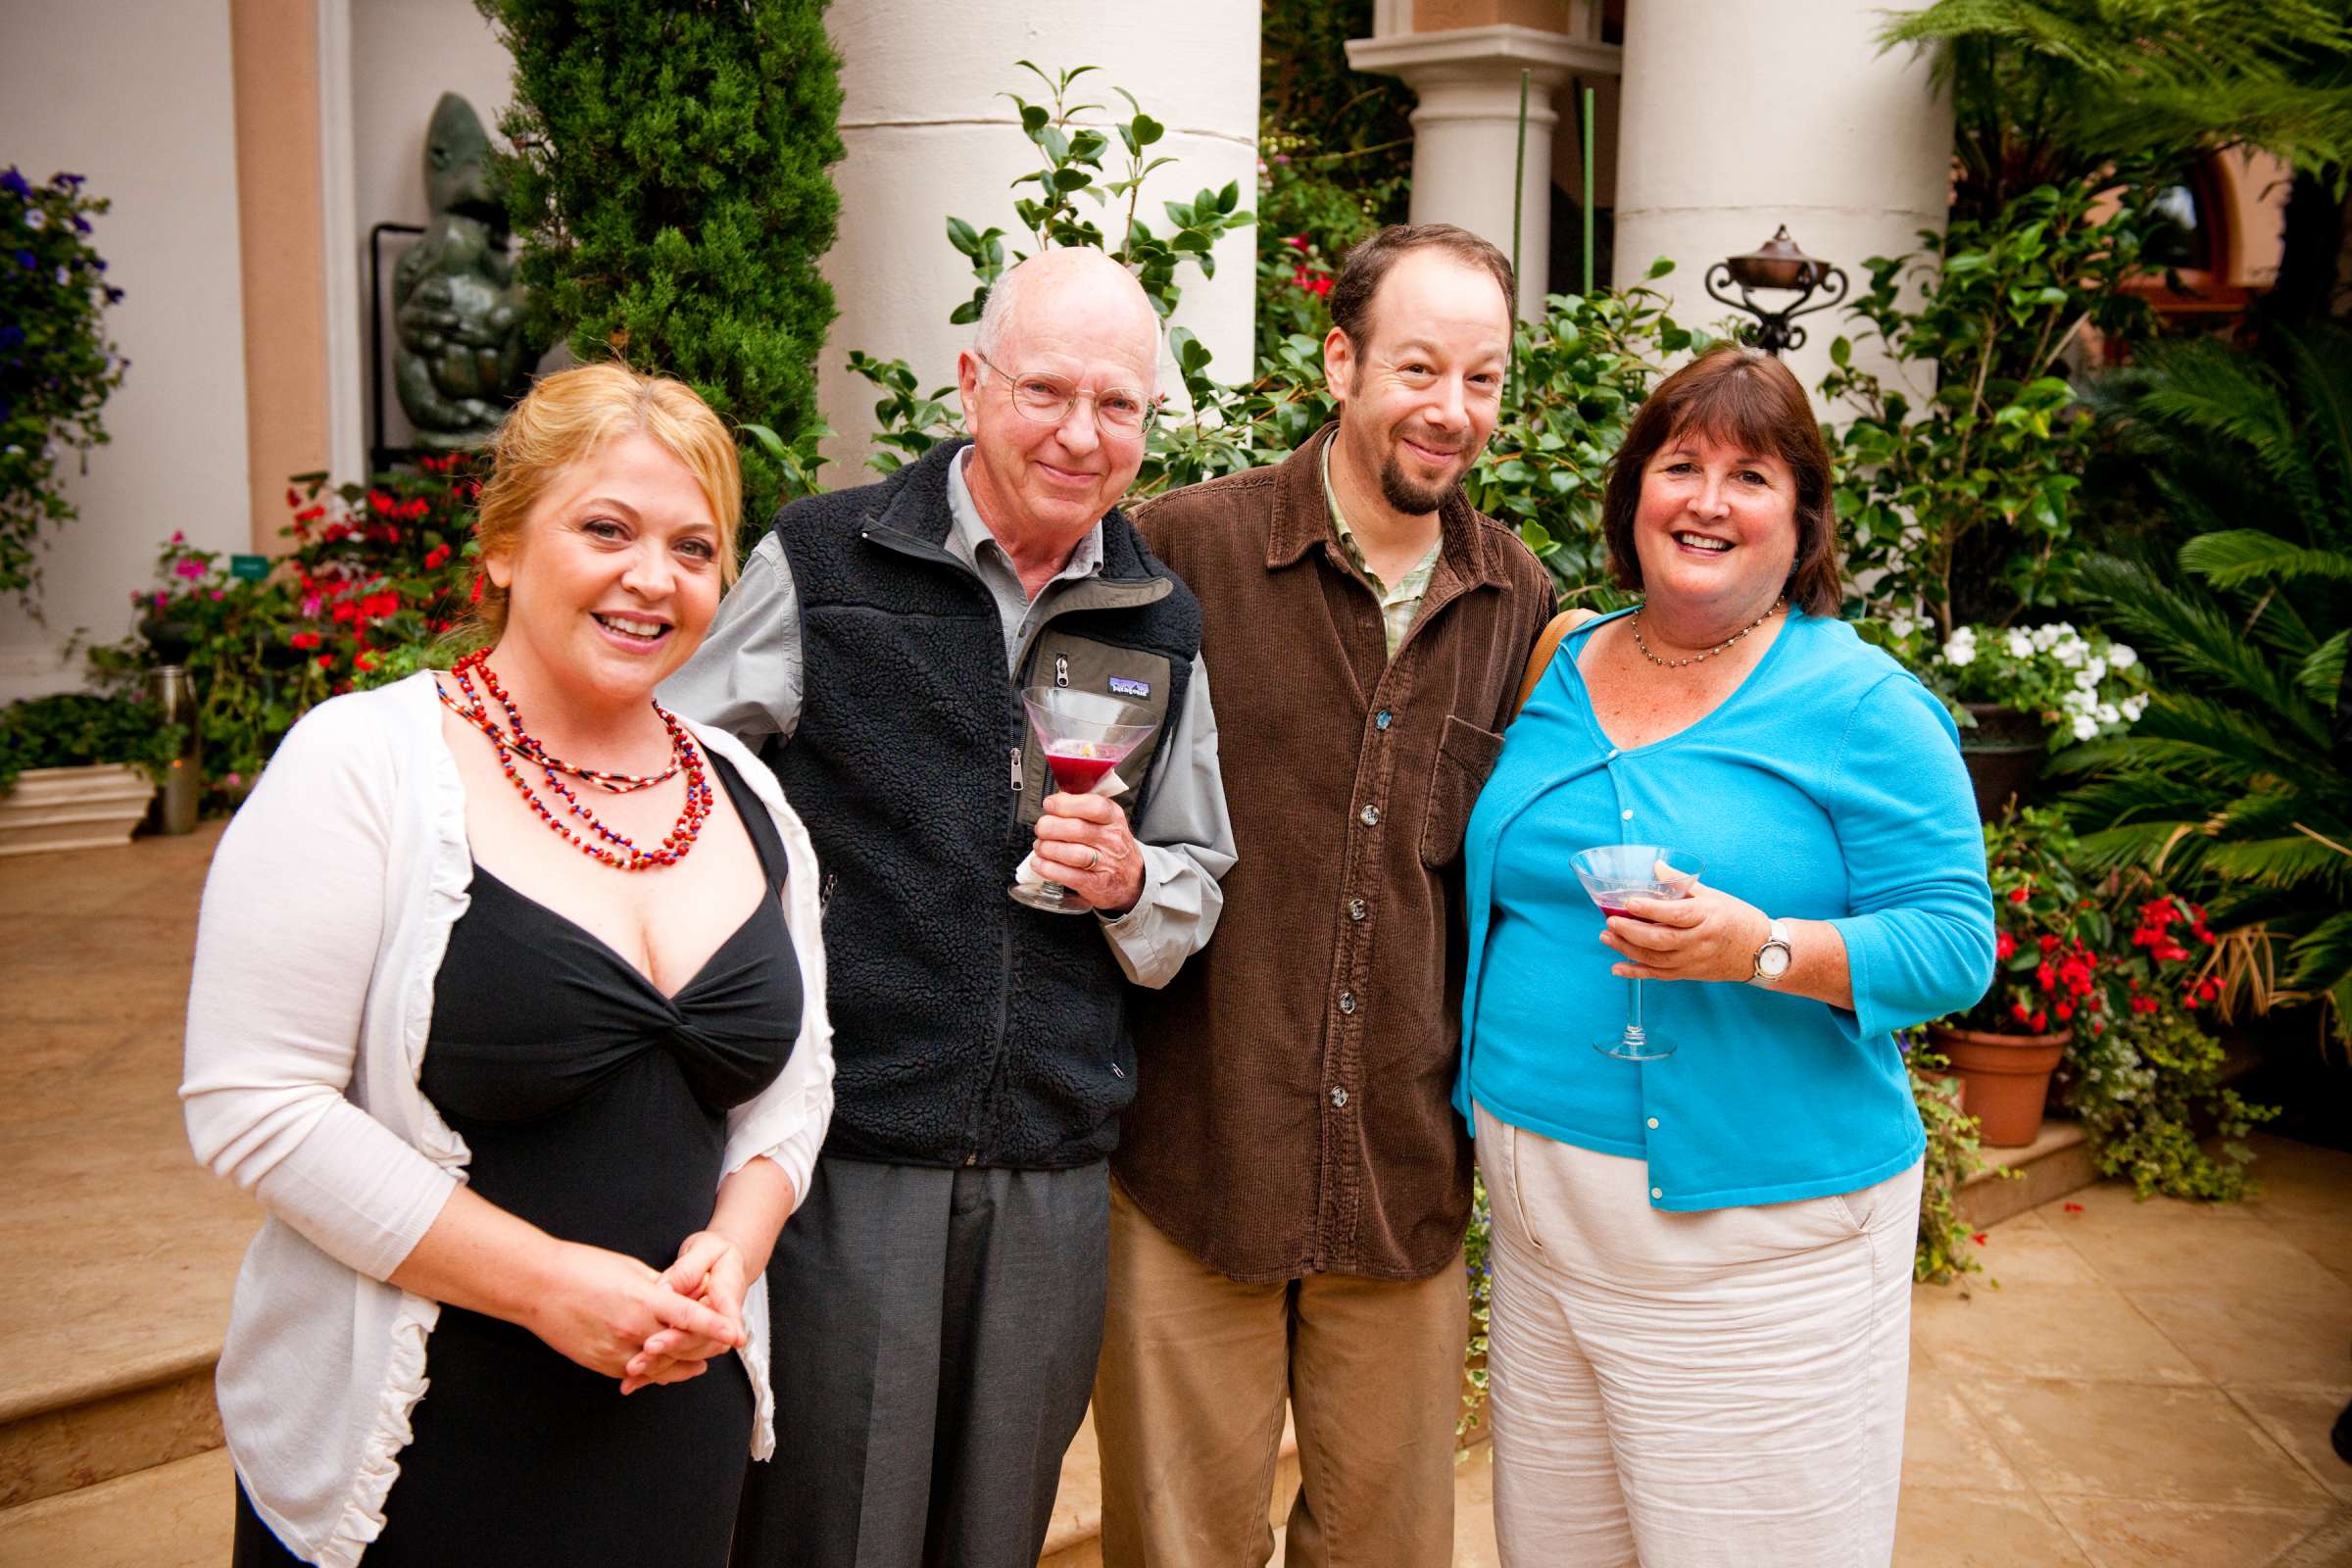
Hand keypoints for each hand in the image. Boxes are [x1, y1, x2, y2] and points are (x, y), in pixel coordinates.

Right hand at [521, 1240, 744, 1384]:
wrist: (538, 1287)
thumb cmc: (582, 1269)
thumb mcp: (630, 1269)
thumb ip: (660, 1288)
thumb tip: (682, 1297)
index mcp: (643, 1300)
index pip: (690, 1318)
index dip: (716, 1328)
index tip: (736, 1335)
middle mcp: (632, 1329)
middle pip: (680, 1349)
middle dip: (703, 1349)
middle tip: (720, 1347)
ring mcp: (615, 1351)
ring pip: (660, 1369)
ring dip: (681, 1365)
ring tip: (698, 1362)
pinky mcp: (600, 1364)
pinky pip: (635, 1374)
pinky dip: (652, 1372)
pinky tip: (662, 1367)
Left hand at [1031, 792, 1145, 914]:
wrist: (1133, 879)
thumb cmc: (1113, 846)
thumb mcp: (1107, 821)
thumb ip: (1083, 807)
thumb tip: (1055, 798)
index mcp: (1114, 818)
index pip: (1094, 806)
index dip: (1067, 804)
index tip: (1049, 805)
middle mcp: (1112, 840)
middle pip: (1077, 829)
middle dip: (1050, 827)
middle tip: (1041, 828)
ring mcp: (1105, 864)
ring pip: (1072, 854)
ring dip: (1048, 848)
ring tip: (1040, 846)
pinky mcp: (1095, 884)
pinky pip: (1068, 876)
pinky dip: (1048, 868)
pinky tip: (1040, 863)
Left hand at [1599, 862, 1771, 983]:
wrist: (1761, 951)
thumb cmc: (1736, 918)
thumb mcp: (1713, 895)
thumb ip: (1681, 883)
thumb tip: (1656, 867)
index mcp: (1707, 917)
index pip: (1676, 914)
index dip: (1651, 909)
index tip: (1629, 902)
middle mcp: (1700, 941)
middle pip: (1661, 940)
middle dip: (1631, 931)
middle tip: (1610, 921)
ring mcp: (1694, 961)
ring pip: (1656, 959)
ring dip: (1627, 949)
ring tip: (1606, 937)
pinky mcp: (1689, 974)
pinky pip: (1659, 975)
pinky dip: (1636, 973)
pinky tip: (1617, 967)